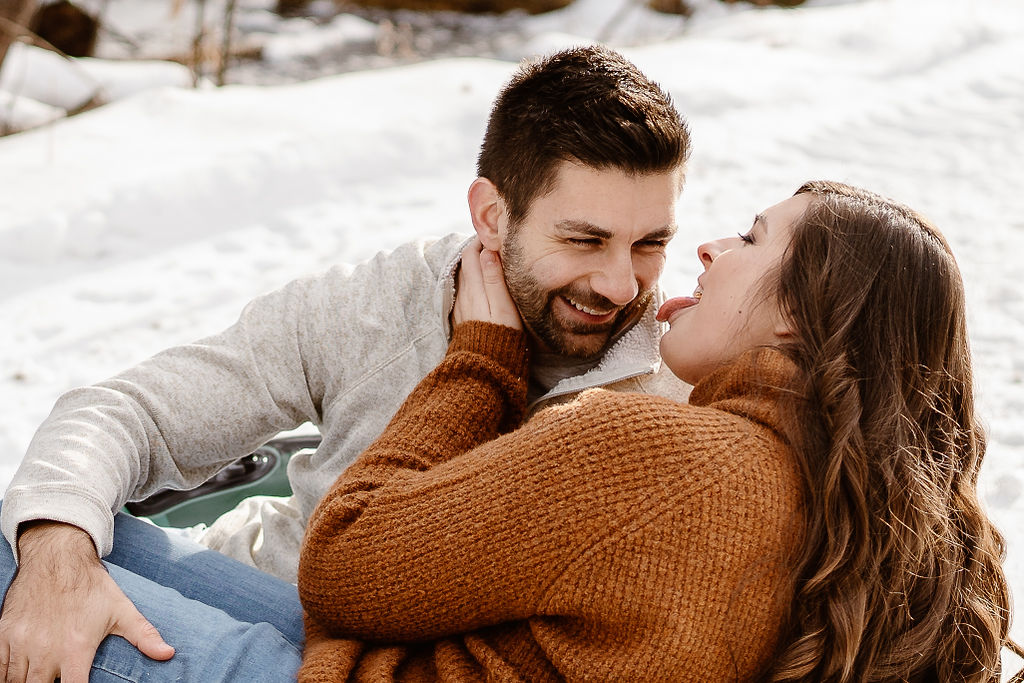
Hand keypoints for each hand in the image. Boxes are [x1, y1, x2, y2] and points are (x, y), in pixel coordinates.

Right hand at [0, 522, 173, 682]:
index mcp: (76, 648)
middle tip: (56, 681)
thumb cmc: (91, 586)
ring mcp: (22, 643)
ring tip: (41, 679)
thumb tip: (168, 654)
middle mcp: (46, 650)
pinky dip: (5, 676)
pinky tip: (16, 678)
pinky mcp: (4, 635)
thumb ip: (144, 636)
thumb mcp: (121, 610)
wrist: (58, 557)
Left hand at [453, 239, 521, 329]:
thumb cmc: (501, 333)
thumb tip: (488, 253)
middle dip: (478, 249)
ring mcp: (461, 303)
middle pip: (465, 261)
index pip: (470, 253)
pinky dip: (473, 279)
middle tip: (495, 244)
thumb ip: (494, 279)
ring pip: (464, 274)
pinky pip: (464, 288)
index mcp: (473, 288)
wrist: (486, 363)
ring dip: (476, 264)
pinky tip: (485, 283)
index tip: (494, 235)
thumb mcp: (503, 306)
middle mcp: (463, 293)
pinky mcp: (462, 313)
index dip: (480, 240)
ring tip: (493, 260)